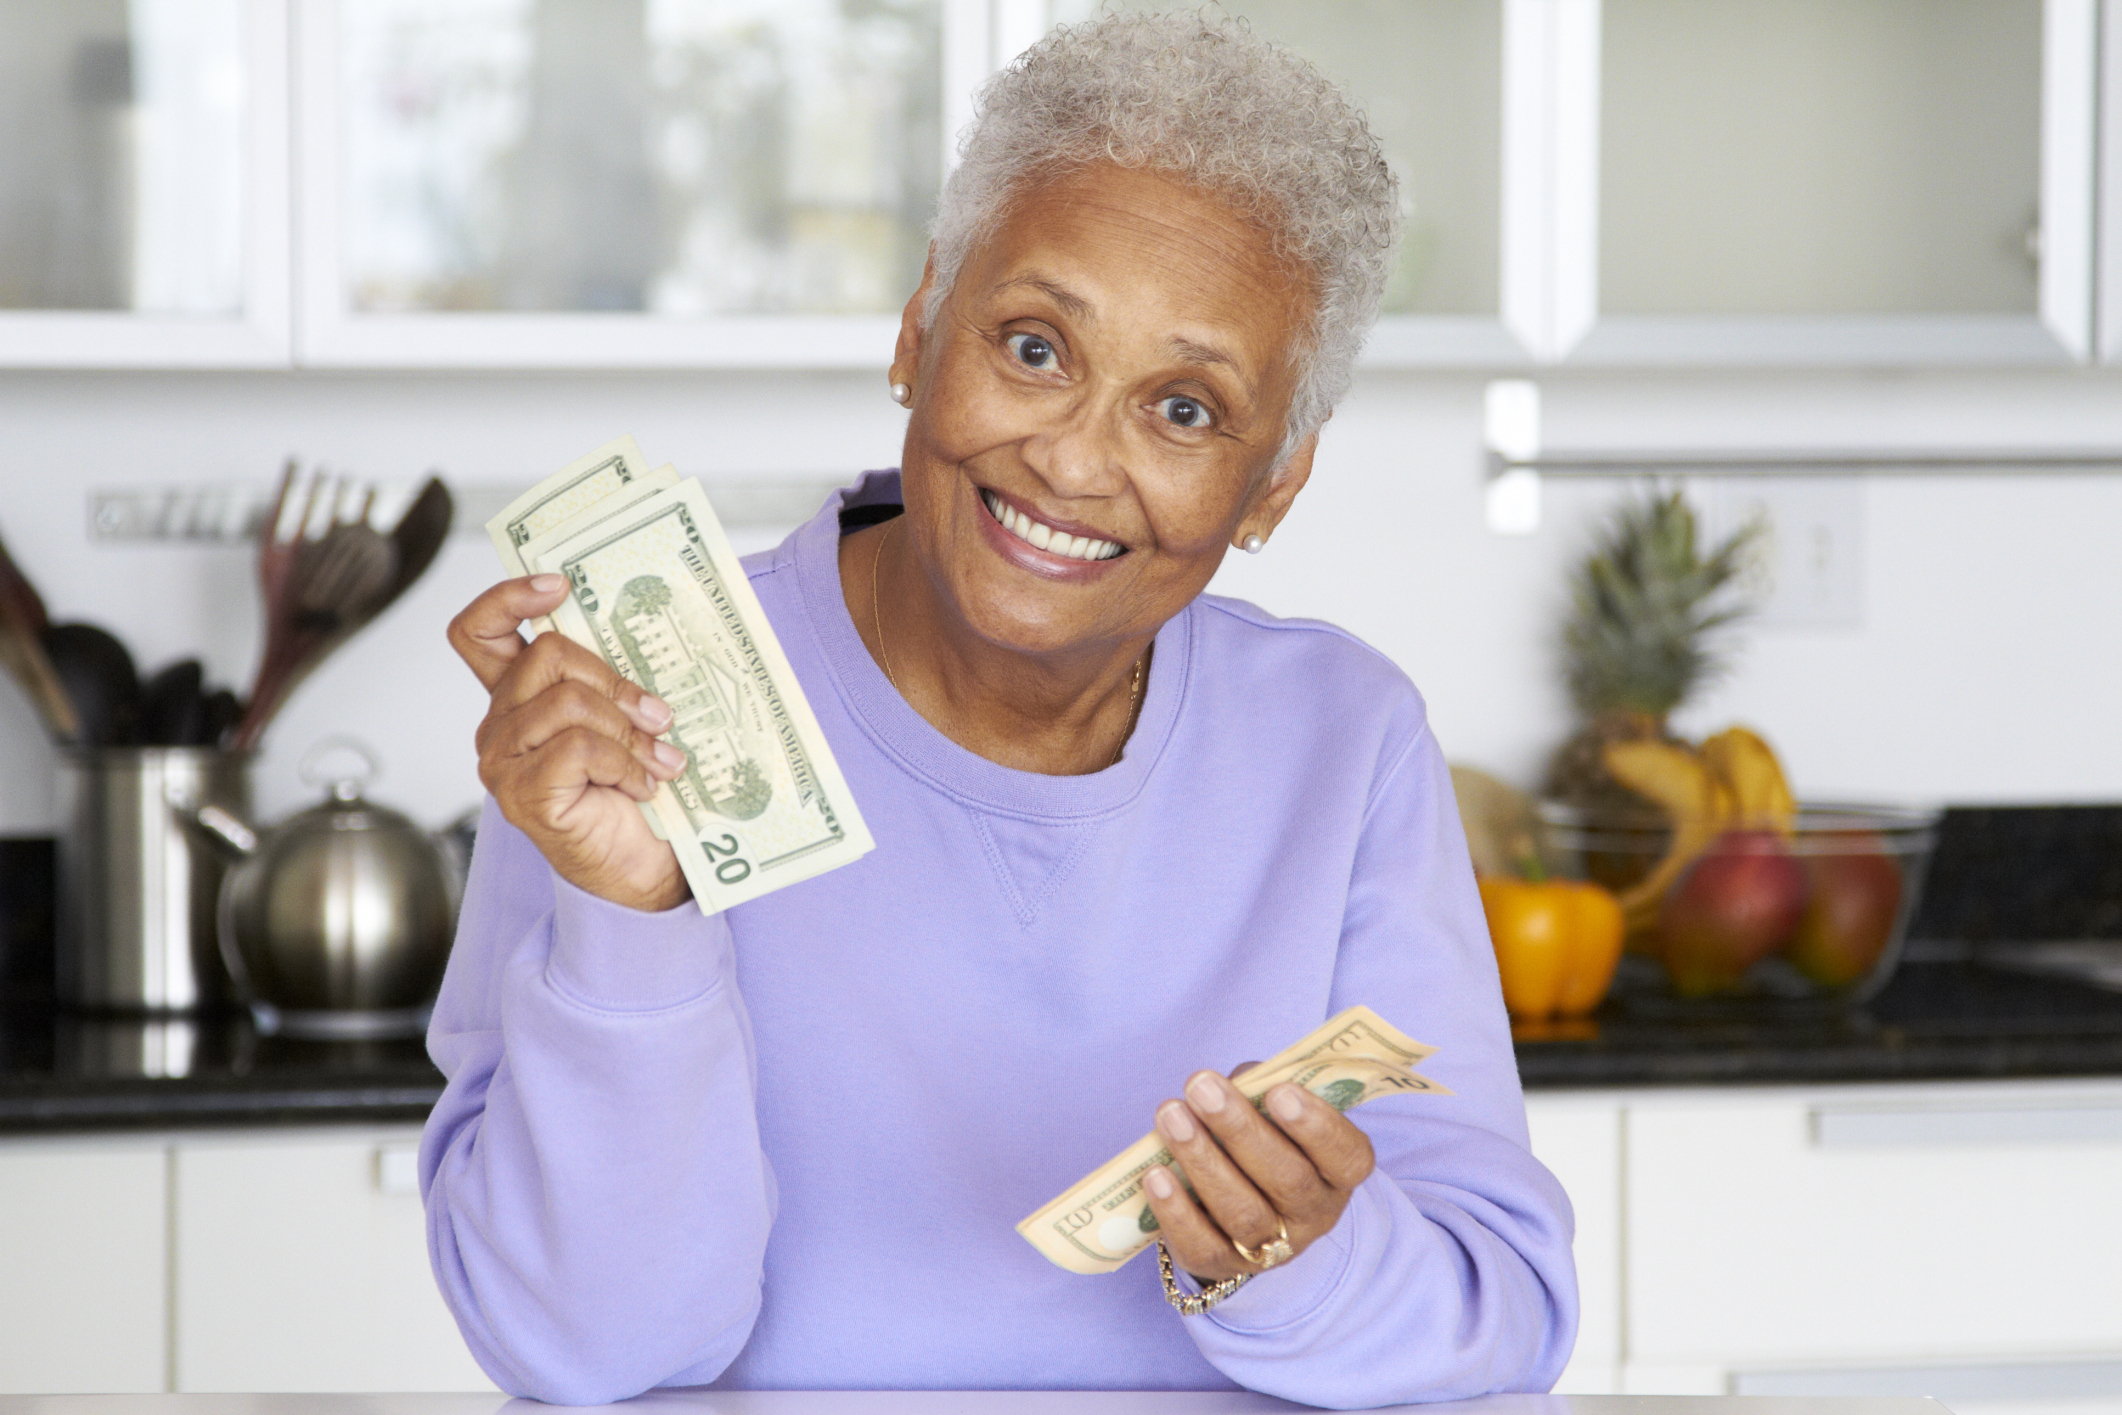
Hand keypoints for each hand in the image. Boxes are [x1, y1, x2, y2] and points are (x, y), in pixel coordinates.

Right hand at [448, 575, 691, 912]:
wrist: (645, 872)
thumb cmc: (635, 796)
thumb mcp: (625, 721)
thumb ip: (613, 681)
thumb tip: (647, 635)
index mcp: (518, 698)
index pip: (480, 631)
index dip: (510, 597)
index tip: (559, 586)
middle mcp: (500, 726)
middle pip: (548, 654)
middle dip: (615, 679)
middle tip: (659, 714)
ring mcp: (505, 763)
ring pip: (567, 702)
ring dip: (629, 729)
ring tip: (661, 758)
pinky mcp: (525, 797)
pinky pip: (578, 749)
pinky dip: (625, 763)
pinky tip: (645, 784)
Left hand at [1142, 1067, 1375, 1283]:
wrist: (1238, 1207)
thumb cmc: (1262, 1139)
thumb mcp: (1275, 1112)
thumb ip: (1262, 1090)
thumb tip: (1235, 1081)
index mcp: (1338, 1174)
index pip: (1346, 1156)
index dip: (1316, 1125)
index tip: (1278, 1091)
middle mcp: (1313, 1215)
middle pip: (1288, 1179)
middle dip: (1240, 1129)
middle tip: (1202, 1087)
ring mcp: (1271, 1248)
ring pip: (1242, 1211)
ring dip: (1202, 1159)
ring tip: (1171, 1116)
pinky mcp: (1224, 1264)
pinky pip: (1202, 1245)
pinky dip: (1176, 1211)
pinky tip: (1155, 1174)